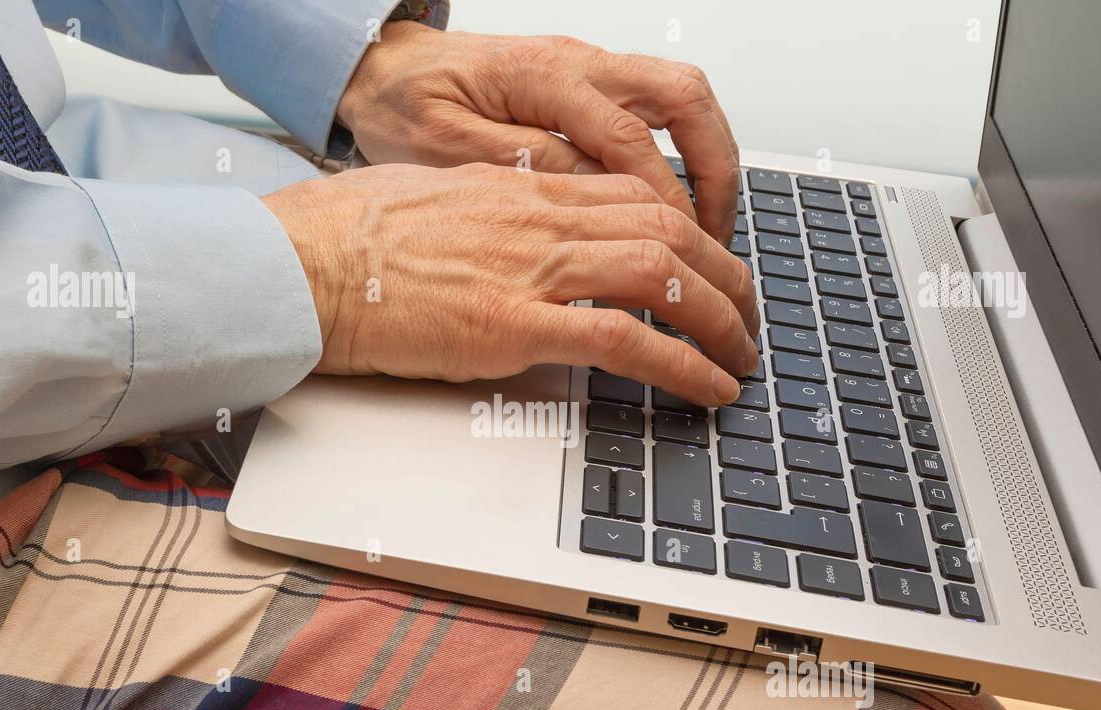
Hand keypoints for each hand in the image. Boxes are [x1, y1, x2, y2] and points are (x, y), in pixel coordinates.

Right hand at [261, 162, 757, 406]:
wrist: (301, 262)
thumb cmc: (352, 238)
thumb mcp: (439, 205)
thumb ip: (497, 221)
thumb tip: (529, 251)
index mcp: (522, 188)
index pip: (637, 197)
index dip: (691, 233)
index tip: (710, 266)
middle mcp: (539, 218)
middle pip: (669, 230)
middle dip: (726, 276)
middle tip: (748, 316)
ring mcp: (531, 269)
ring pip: (665, 275)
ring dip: (720, 321)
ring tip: (742, 358)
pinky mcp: (513, 324)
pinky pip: (626, 340)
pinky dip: (683, 365)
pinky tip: (709, 389)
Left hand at [337, 22, 740, 245]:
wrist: (382, 68)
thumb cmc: (404, 106)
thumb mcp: (447, 147)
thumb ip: (522, 164)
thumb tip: (591, 193)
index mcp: (543, 77)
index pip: (632, 140)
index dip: (666, 201)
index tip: (683, 254)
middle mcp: (578, 64)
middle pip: (684, 99)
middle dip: (716, 170)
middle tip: (717, 239)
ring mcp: (589, 71)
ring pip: (682, 100)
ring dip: (708, 162)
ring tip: (707, 231)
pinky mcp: (587, 87)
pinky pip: (657, 113)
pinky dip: (681, 157)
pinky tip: (674, 207)